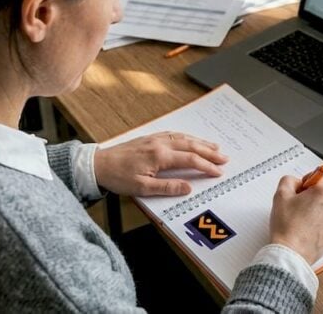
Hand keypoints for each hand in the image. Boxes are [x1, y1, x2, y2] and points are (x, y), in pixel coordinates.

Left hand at [94, 132, 228, 196]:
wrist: (97, 164)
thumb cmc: (118, 177)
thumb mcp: (142, 188)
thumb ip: (167, 187)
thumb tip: (188, 188)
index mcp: (159, 156)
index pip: (190, 160)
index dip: (206, 166)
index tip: (218, 172)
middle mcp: (159, 144)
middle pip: (191, 145)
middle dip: (209, 151)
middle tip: (224, 157)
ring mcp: (154, 139)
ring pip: (183, 137)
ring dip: (200, 142)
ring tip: (214, 146)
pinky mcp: (149, 138)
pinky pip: (173, 134)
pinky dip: (186, 136)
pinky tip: (191, 138)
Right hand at [269, 172, 322, 263]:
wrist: (291, 253)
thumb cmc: (287, 226)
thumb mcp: (281, 194)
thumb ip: (290, 180)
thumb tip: (298, 183)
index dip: (312, 176)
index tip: (303, 187)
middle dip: (315, 192)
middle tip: (299, 203)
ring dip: (319, 205)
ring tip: (303, 217)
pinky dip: (322, 219)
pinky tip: (308, 227)